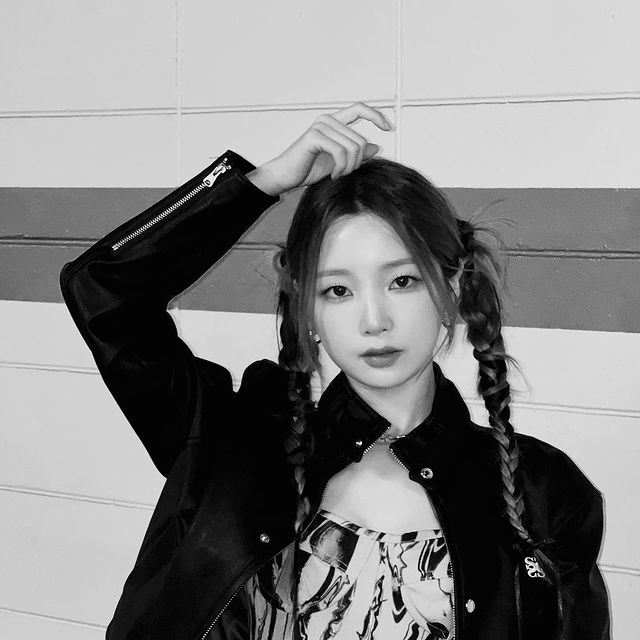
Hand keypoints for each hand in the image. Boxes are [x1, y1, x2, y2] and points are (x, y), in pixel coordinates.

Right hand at [247, 102, 392, 195]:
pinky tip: (333, 175)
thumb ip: (356, 154)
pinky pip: (341, 152)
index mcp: (334, 122)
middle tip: (346, 173)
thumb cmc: (308, 169)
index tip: (388, 128)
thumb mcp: (339, 162)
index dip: (376, 116)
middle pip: (360, 140)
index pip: (360, 109)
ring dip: (349, 167)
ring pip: (353, 147)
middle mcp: (327, 120)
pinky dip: (341, 168)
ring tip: (339, 175)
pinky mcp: (314, 137)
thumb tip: (376, 147)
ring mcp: (320, 126)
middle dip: (358, 162)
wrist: (285, 177)